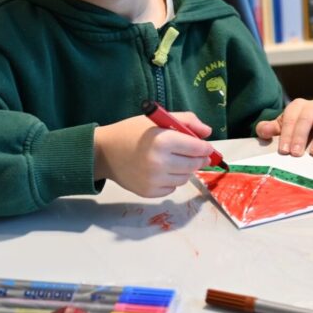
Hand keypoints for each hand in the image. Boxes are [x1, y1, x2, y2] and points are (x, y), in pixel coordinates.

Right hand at [93, 112, 212, 197]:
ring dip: (185, 169)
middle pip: (194, 164)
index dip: (205, 147)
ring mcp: (154, 180)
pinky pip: (172, 189)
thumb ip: (186, 121)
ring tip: (174, 160)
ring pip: (185, 178)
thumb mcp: (157, 120)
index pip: (198, 148)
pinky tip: (161, 170)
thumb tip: (208, 133)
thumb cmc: (132, 132)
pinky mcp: (149, 192)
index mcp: (163, 140)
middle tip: (195, 154)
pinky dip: (171, 180)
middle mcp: (160, 162)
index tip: (205, 146)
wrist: (104, 152)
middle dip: (198, 158)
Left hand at [255, 98, 312, 155]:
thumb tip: (263, 131)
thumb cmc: (296, 128)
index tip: (284, 151)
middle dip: (300, 137)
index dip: (286, 135)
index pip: (290, 119)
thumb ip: (269, 129)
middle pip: (306, 119)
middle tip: (296, 154)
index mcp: (297, 106)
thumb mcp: (281, 127)